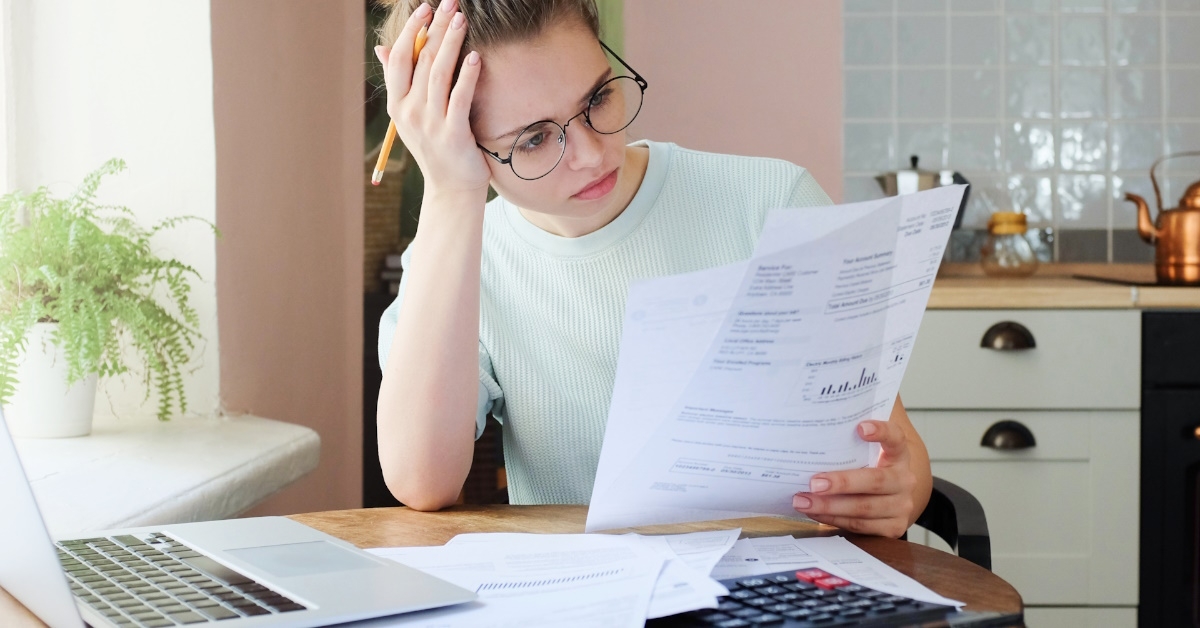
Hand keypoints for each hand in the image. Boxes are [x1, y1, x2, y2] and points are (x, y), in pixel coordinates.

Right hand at [374, 0, 490, 197]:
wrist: (452, 188)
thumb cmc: (436, 146)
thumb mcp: (411, 115)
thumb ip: (399, 81)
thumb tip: (382, 48)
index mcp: (397, 104)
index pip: (400, 58)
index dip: (412, 31)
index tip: (425, 8)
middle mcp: (409, 112)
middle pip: (421, 61)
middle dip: (435, 29)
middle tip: (450, 4)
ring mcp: (430, 124)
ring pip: (438, 74)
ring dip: (451, 43)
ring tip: (462, 20)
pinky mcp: (453, 134)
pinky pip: (459, 98)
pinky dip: (467, 76)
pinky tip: (475, 56)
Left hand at [792, 420, 919, 537]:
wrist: (890, 500)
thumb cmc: (869, 470)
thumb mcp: (866, 454)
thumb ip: (849, 441)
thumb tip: (813, 424)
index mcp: (899, 455)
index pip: (895, 438)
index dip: (881, 431)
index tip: (860, 427)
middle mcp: (904, 480)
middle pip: (874, 481)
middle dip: (841, 483)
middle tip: (813, 483)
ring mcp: (901, 506)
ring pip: (863, 508)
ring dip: (829, 506)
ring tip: (802, 501)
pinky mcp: (893, 528)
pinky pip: (859, 525)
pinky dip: (834, 519)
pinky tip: (815, 512)